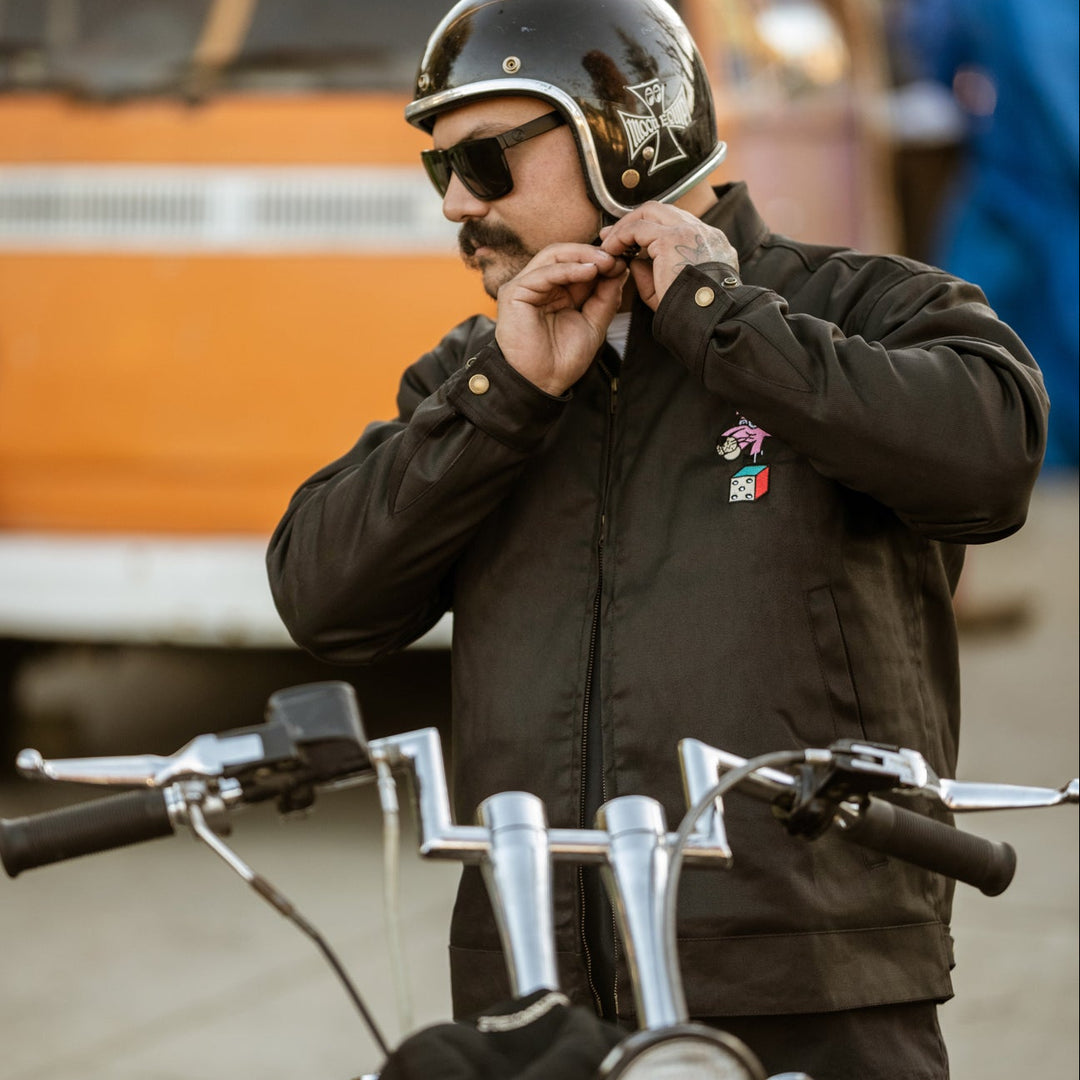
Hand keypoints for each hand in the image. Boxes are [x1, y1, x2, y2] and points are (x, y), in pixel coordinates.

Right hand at [494, 244, 628, 395]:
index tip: (625, 263)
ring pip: (554, 256)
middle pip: (566, 254)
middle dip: (593, 254)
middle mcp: (540, 285)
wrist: (543, 383)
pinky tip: (589, 271)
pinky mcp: (514, 292)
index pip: (578, 264)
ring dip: (583, 256)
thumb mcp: (594, 323)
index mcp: (557, 291)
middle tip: (616, 259)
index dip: (601, 261)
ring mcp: (526, 286)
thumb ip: (605, 297)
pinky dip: (568, 269)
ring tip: (606, 263)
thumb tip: (620, 270)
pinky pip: (544, 272)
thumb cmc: (563, 360)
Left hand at [599, 202, 738, 310]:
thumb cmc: (694, 313)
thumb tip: (633, 261)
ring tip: (608, 243)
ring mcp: (689, 231)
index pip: (678, 225)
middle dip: (634, 220)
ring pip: (650, 212)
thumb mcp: (671, 293)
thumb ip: (652, 275)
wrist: (708, 317)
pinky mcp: (672, 237)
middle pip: (663, 211)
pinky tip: (610, 248)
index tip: (631, 243)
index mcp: (710, 245)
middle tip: (612, 236)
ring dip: (626, 226)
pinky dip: (621, 235)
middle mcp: (703, 232)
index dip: (651, 230)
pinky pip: (638, 227)